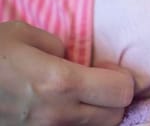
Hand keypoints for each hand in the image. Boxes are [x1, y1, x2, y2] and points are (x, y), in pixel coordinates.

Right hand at [0, 21, 133, 125]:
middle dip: (114, 99)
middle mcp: (57, 115)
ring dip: (97, 114)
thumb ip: (60, 47)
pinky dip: (76, 124)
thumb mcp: (23, 35)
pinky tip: (62, 109)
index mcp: (60, 83)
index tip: (110, 71)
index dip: (122, 80)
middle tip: (99, 83)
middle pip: (114, 117)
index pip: (121, 92)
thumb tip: (74, 61)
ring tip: (80, 96)